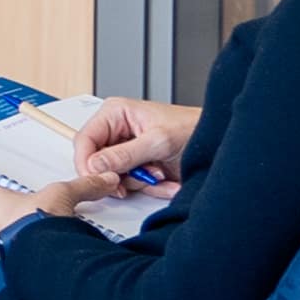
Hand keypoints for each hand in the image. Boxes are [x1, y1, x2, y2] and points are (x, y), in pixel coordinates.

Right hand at [67, 94, 194, 188]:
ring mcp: (125, 149)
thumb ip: (124, 154)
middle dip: (119, 175)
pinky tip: (164, 178)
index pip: (84, 140)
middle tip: (138, 177)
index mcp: (115, 113)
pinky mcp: (135, 165)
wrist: (215, 142)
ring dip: (138, 182)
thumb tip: (95, 165)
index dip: (87, 163)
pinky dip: (147, 186)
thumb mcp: (158, 142)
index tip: (100, 179)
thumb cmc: (192, 129)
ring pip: (112, 176)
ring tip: (159, 172)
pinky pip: (129, 183)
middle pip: (95, 162)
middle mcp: (116, 130)